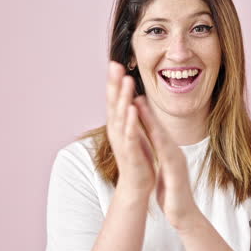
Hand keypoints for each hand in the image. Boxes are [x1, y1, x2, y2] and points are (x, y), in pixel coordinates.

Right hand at [105, 61, 155, 197]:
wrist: (136, 187)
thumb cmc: (137, 160)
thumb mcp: (132, 134)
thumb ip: (130, 118)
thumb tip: (129, 100)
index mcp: (119, 126)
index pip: (114, 100)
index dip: (114, 82)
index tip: (115, 63)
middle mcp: (117, 132)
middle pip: (113, 104)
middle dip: (114, 83)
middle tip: (114, 64)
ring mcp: (123, 142)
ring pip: (121, 116)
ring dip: (123, 98)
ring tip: (126, 80)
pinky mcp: (130, 153)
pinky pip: (130, 135)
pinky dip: (131, 121)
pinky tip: (133, 108)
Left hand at [131, 95, 201, 230]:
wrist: (184, 214)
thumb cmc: (172, 193)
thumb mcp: (164, 169)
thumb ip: (160, 155)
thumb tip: (154, 143)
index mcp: (168, 152)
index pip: (154, 130)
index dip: (143, 113)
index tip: (132, 96)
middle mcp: (174, 152)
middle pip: (158, 127)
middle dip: (145, 109)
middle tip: (133, 91)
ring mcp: (177, 161)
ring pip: (162, 136)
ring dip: (151, 120)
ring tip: (139, 104)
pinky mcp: (177, 172)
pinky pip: (167, 155)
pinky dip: (160, 142)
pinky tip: (154, 134)